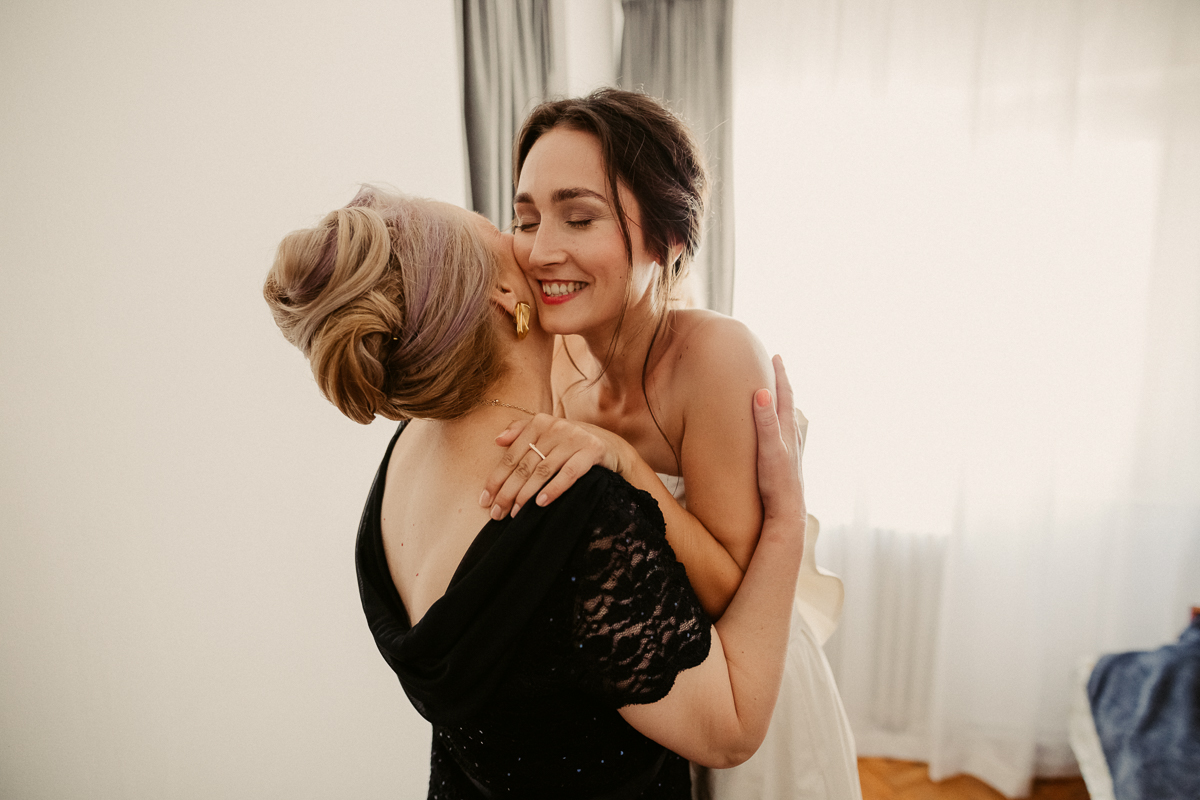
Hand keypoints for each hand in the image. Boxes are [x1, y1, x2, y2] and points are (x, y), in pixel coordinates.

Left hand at [480, 414, 630, 518]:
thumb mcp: (546, 434)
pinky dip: (554, 489)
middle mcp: (555, 428)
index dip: (496, 479)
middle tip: (497, 513)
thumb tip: (497, 440)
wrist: (609, 444)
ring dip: (526, 495)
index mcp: (539, 423)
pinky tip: (540, 503)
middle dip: (508, 492)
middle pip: (524, 466)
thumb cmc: (569, 443)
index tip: (485, 501)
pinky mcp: (592, 451)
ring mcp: (574, 439)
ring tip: (515, 513)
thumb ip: (520, 432)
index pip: (511, 456)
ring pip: (543, 471)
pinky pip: (569, 474)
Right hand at [753, 355, 805, 523]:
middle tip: (775, 367)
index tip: (776, 356)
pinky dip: (777, 423)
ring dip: (780, 404)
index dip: (780, 375)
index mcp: (787, 430)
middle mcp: (792, 438)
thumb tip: (763, 392)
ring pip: (786, 419)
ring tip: (773, 395)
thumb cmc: (776, 483)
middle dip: (781, 385)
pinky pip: (781, 434)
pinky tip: (774, 432)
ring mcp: (790, 451)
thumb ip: (766, 422)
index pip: (785, 395)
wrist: (786, 513)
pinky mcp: (784, 463)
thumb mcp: (769, 450)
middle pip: (787, 404)